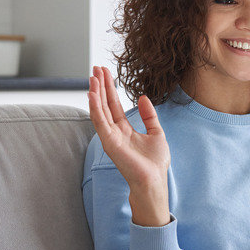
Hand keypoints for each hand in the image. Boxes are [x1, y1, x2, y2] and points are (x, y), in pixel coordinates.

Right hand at [88, 66, 170, 226]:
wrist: (154, 180)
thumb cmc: (155, 163)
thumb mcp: (156, 133)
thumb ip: (149, 116)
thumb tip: (143, 97)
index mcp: (125, 129)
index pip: (114, 105)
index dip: (110, 88)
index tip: (106, 73)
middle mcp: (115, 132)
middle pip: (105, 104)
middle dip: (100, 86)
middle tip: (95, 68)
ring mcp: (110, 137)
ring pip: (100, 110)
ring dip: (95, 93)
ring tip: (93, 77)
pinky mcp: (109, 142)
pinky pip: (99, 121)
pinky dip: (95, 107)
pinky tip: (92, 94)